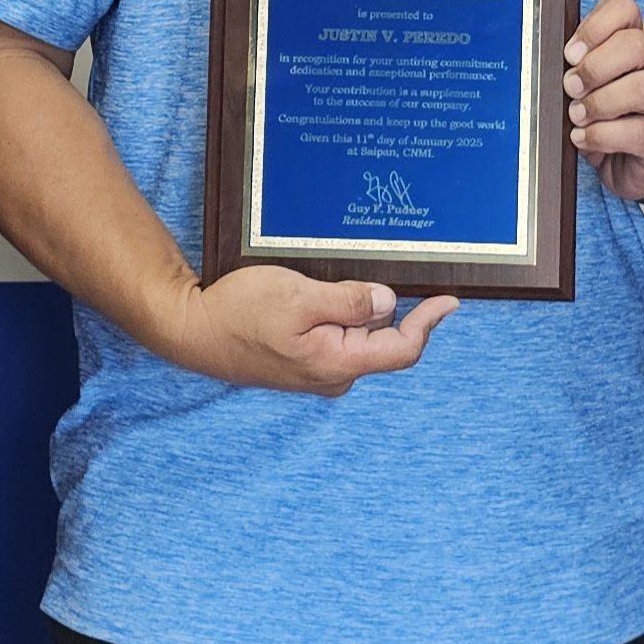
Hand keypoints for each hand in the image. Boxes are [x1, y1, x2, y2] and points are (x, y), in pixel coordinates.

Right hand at [174, 266, 457, 396]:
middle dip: (386, 307)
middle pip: (381, 340)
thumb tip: (390, 302)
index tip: (450, 300)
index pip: (401, 349)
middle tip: (373, 269)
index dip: (429, 324)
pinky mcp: (302, 360)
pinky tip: (320, 292)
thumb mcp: (300, 296)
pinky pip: (335, 336)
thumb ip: (350, 301)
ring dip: (357, 309)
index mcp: (338, 363)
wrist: (193, 330)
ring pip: (357, 336)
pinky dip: (339, 314)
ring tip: (330, 280)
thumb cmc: (241, 312)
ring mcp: (316, 370)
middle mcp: (333, 375)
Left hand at [563, 0, 643, 201]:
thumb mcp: (587, 86)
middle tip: (570, 87)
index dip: (595, 26)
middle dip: (595, 67)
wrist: (636, 164)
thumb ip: (572, 69)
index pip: (625, 10)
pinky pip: (639, 132)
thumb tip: (543, 65)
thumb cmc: (606, 118)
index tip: (570, 52)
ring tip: (577, 115)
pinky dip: (603, 135)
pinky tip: (583, 137)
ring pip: (643, 88)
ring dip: (600, 102)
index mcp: (635, 41)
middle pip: (636, 45)